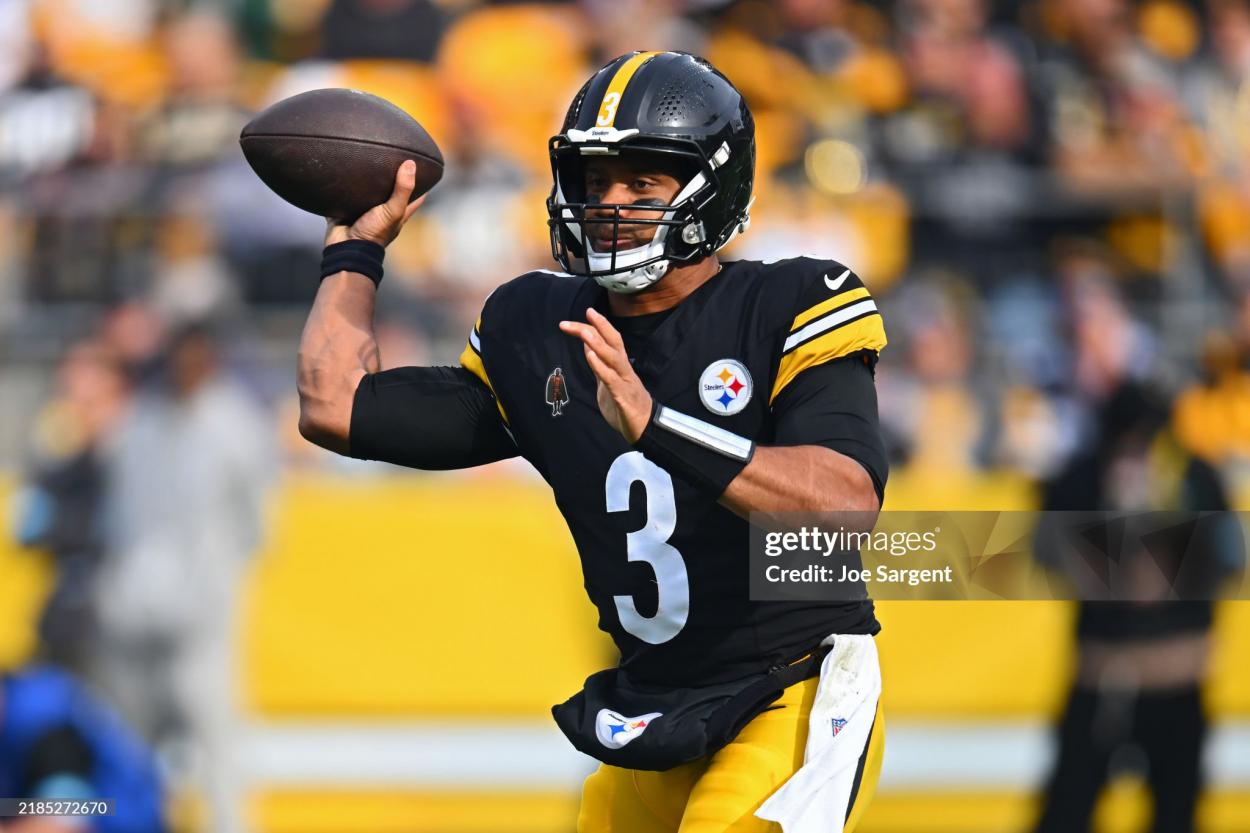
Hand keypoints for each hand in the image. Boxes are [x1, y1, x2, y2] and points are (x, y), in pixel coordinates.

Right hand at [325, 160, 425, 246]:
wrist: (345, 247)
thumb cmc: (373, 233)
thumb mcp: (392, 211)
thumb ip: (402, 190)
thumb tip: (411, 163)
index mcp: (398, 214)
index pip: (415, 198)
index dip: (421, 184)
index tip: (424, 169)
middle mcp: (383, 212)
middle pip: (392, 193)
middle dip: (393, 179)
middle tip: (393, 159)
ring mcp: (364, 212)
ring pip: (369, 193)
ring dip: (368, 182)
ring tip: (368, 160)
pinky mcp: (346, 210)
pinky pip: (346, 196)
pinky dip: (346, 187)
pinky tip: (344, 172)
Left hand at [559, 308, 652, 441]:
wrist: (643, 428)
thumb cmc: (625, 405)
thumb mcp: (607, 382)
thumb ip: (598, 365)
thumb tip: (588, 345)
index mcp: (620, 365)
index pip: (610, 340)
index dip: (599, 325)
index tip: (587, 312)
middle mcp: (624, 368)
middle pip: (614, 342)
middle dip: (600, 326)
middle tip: (586, 313)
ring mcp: (625, 381)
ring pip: (613, 357)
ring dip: (598, 343)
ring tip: (585, 332)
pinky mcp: (623, 396)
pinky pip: (610, 379)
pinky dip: (600, 367)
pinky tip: (590, 357)